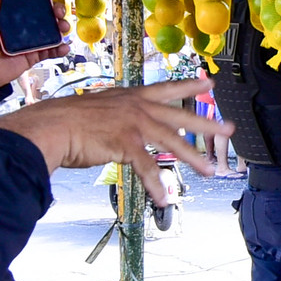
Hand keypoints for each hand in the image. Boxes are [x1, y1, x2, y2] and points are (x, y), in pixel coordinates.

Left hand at [0, 0, 69, 87]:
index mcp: (11, 13)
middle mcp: (23, 24)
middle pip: (45, 11)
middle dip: (56, 7)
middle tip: (57, 8)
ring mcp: (31, 39)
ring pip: (52, 29)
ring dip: (61, 25)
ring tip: (63, 26)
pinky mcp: (35, 54)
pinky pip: (51, 50)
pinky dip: (60, 48)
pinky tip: (64, 46)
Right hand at [0, 79, 229, 203]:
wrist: (50, 126)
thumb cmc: (66, 121)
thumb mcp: (99, 110)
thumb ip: (117, 117)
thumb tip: (122, 128)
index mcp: (131, 96)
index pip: (167, 87)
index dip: (189, 84)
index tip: (208, 81)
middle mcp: (137, 106)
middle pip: (180, 115)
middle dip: (207, 123)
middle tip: (230, 128)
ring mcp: (133, 123)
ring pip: (172, 142)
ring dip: (193, 159)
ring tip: (210, 171)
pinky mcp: (126, 143)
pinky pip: (147, 168)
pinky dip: (156, 186)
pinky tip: (164, 199)